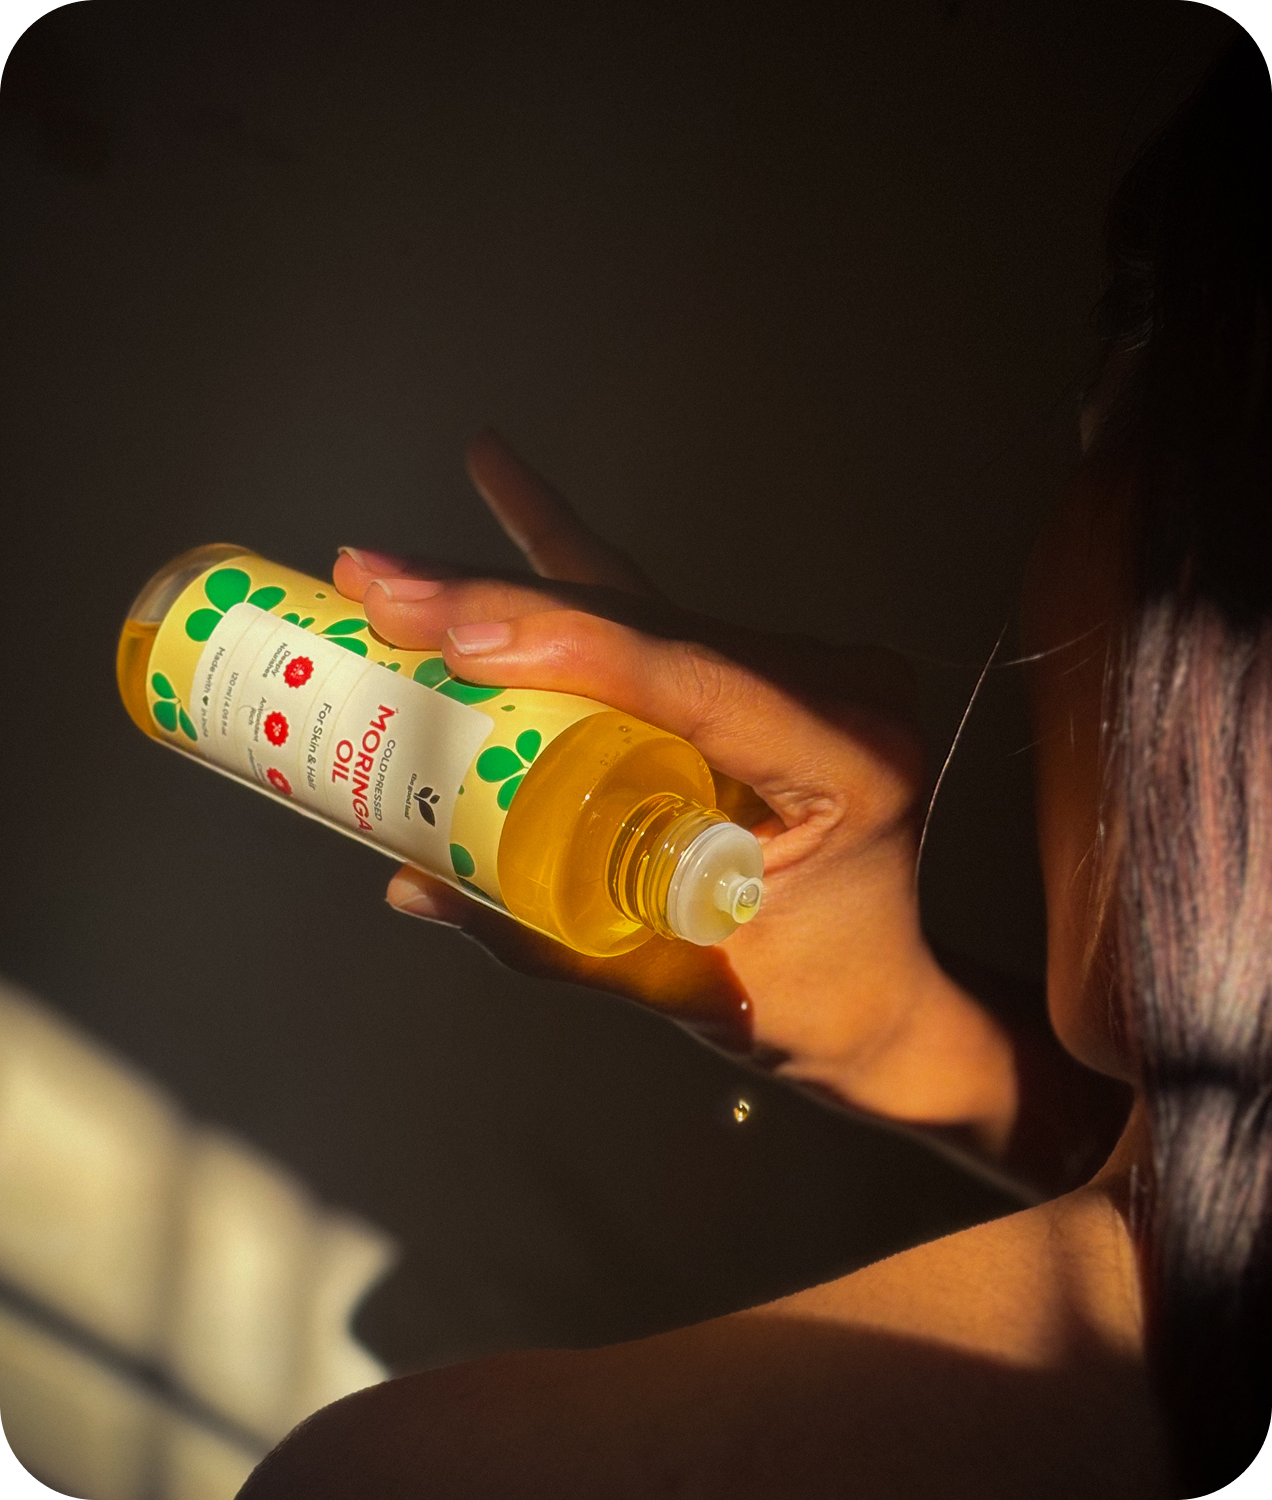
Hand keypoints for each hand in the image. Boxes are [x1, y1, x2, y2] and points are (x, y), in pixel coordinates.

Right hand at [335, 432, 1015, 1148]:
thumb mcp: (693, 981)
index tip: (455, 637)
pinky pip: (646, 616)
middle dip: (501, 604)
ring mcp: (796, 671)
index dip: (573, 651)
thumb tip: (412, 884)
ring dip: (506, 585)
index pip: (696, 683)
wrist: (884, 992)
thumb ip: (559, 938)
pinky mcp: (752, 673)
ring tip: (391, 568)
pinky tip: (501, 479)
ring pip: (633, 608)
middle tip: (376, 584)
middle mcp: (832, 690)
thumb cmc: (813, 1000)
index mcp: (847, 759)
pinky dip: (562, 562)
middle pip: (646, 626)